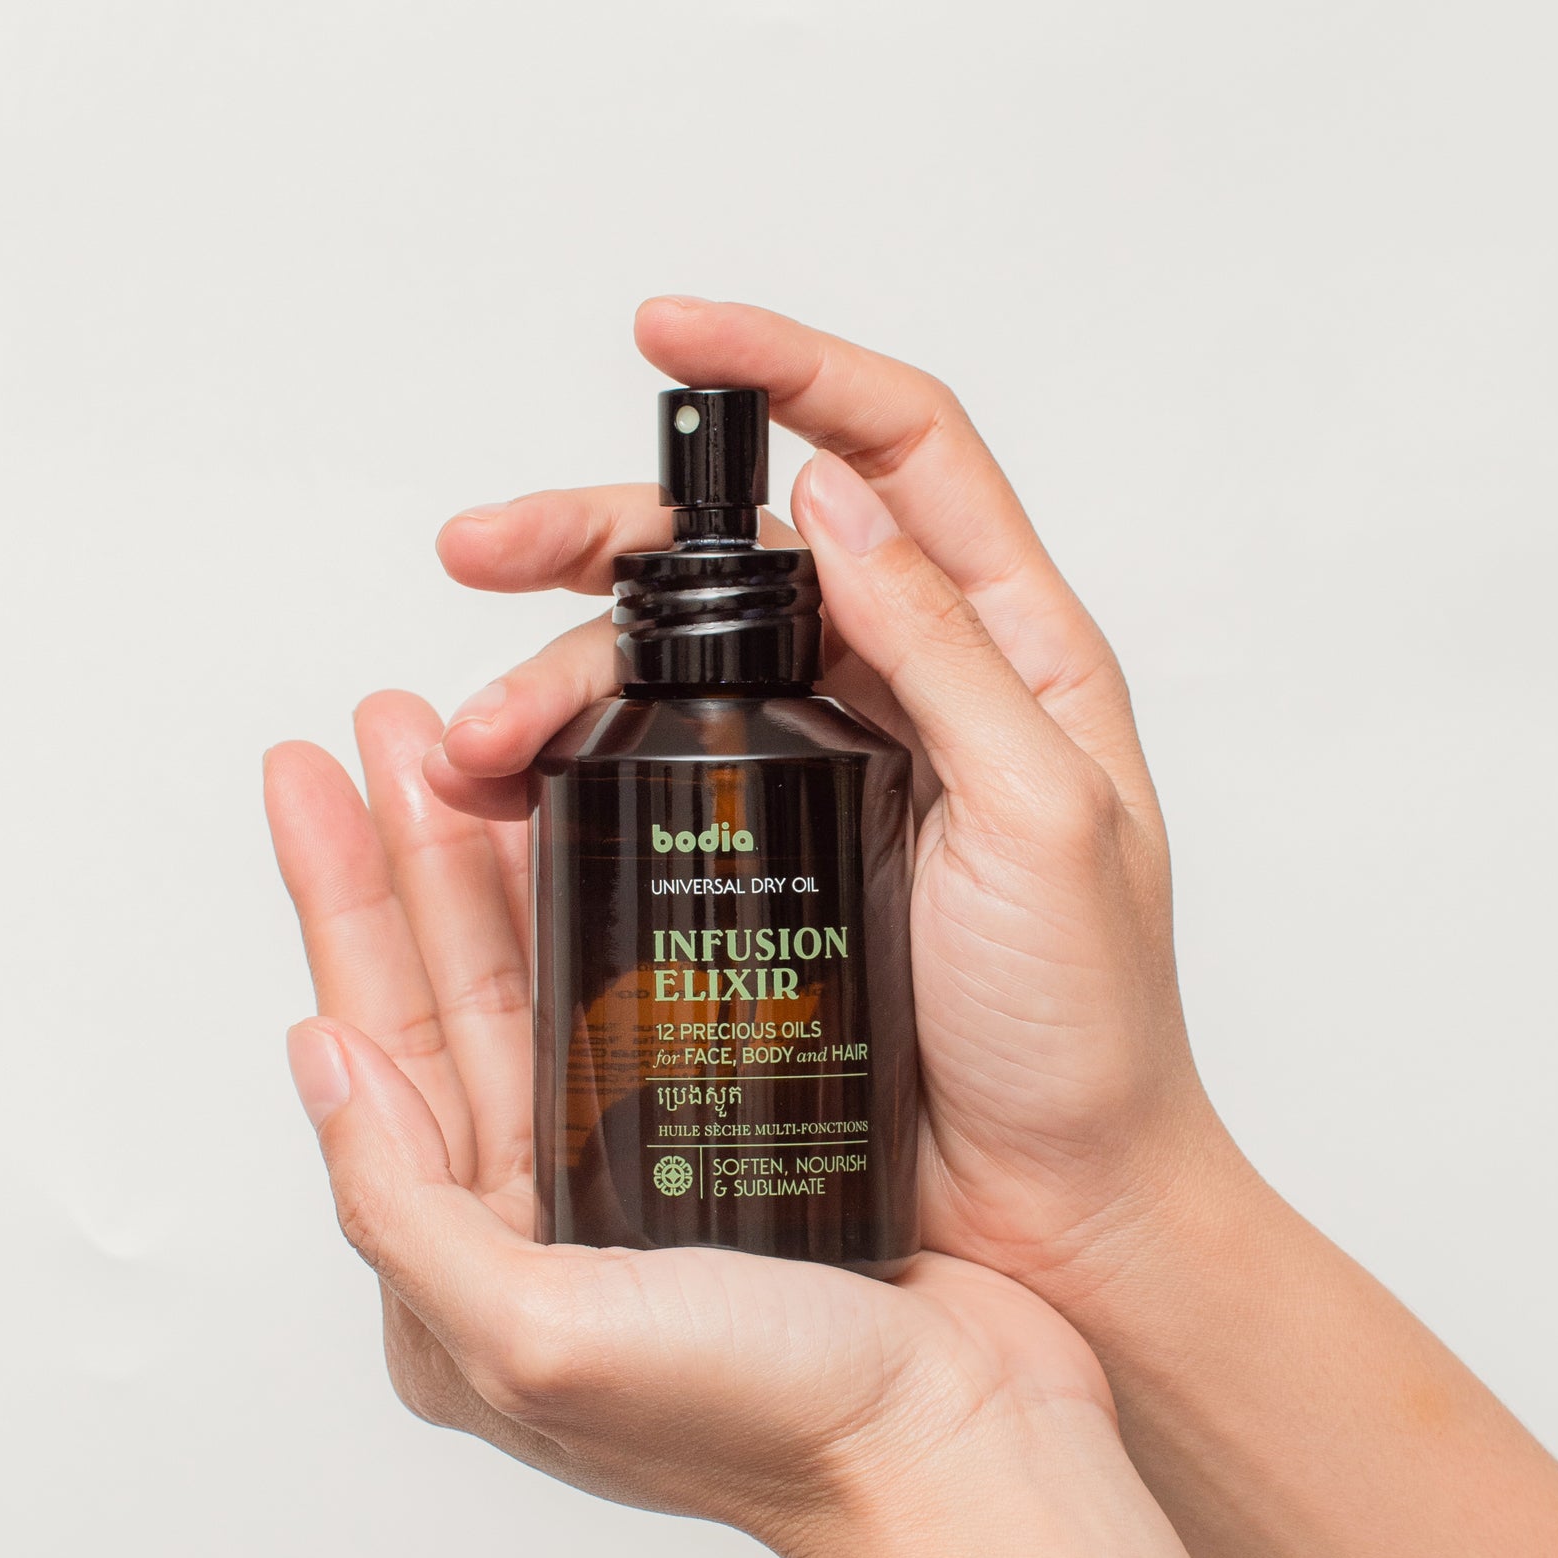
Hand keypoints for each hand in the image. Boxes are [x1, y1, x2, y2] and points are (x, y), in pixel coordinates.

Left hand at [263, 715, 1111, 1557]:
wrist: (965, 1446)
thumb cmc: (770, 1422)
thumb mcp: (534, 1337)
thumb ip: (401, 1206)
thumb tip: (317, 1058)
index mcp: (462, 1278)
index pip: (374, 1048)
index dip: (340, 903)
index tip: (309, 779)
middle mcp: (538, 1223)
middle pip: (448, 992)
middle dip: (410, 850)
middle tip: (384, 722)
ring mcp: (637, 1178)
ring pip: (544, 976)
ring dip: (501, 858)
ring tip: (468, 740)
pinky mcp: (738, 1140)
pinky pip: (652, 992)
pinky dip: (617, 903)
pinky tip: (606, 823)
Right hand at [428, 298, 1225, 1305]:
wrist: (1053, 1222)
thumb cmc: (1083, 1035)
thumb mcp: (1042, 818)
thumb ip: (948, 648)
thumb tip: (834, 495)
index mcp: (1008, 646)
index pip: (898, 444)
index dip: (785, 365)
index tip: (665, 334)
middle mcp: (909, 685)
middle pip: (739, 547)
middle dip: (595, 529)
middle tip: (475, 552)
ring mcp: (828, 772)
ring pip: (666, 664)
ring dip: (552, 674)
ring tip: (473, 749)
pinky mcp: (760, 864)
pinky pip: (644, 776)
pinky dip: (560, 768)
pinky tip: (494, 799)